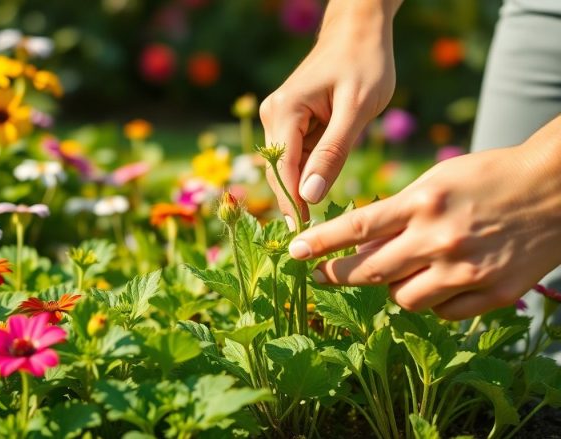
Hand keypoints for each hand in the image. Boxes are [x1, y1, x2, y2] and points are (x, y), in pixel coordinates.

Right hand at [260, 0, 400, 228]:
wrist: (358, 31)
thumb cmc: (365, 64)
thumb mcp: (357, 110)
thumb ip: (332, 153)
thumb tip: (308, 196)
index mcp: (284, 112)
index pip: (283, 171)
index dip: (293, 206)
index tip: (305, 239)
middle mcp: (272, 115)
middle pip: (280, 173)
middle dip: (295, 203)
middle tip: (316, 240)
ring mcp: (278, 118)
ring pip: (287, 167)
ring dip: (303, 189)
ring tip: (323, 220)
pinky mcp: (289, 121)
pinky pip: (296, 155)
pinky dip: (309, 173)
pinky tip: (324, 188)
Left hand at [288, 119, 560, 319]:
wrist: (556, 188)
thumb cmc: (490, 177)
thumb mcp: (439, 179)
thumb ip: (400, 208)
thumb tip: (360, 238)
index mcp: (423, 202)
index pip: (358, 227)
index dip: (321, 243)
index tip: (293, 253)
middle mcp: (440, 238)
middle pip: (370, 271)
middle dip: (338, 276)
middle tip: (322, 276)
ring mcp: (467, 270)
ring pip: (403, 300)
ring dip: (393, 289)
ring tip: (404, 272)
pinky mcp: (494, 293)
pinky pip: (442, 314)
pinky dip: (433, 302)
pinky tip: (440, 284)